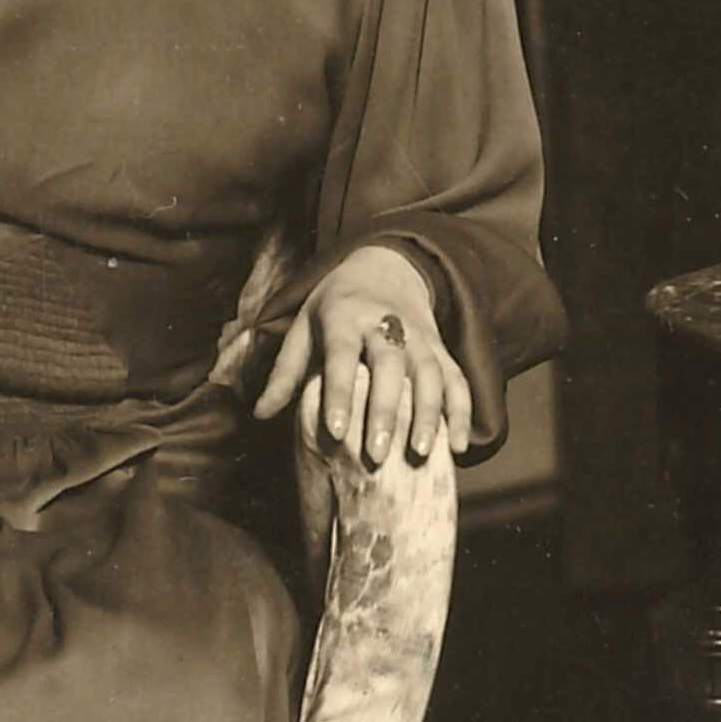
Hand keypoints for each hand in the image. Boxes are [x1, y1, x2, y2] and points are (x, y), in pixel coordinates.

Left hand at [254, 244, 470, 472]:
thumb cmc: (336, 307)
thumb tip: (260, 413)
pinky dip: (460, 412)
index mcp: (345, 316)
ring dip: (429, 414)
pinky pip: (457, 379)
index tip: (334, 432)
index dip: (338, 393)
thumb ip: (286, 370)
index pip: (342, 355)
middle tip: (377, 454)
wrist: (386, 267)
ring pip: (429, 374)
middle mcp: (387, 324)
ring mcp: (420, 336)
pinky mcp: (442, 349)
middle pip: (390, 365)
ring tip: (421, 454)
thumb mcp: (304, 326)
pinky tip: (458, 446)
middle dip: (386, 410)